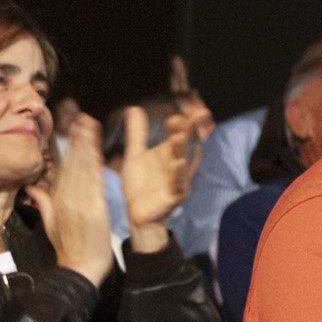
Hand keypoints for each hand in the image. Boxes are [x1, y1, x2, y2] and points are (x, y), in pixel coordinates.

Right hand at [26, 112, 116, 285]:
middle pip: (68, 160)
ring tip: (86, 121)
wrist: (80, 269)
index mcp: (56, 198)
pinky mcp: (93, 208)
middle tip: (74, 110)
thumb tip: (32, 184)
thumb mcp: (50, 223)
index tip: (63, 122)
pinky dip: (94, 163)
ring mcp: (79, 202)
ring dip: (84, 142)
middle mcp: (66, 197)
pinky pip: (93, 181)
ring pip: (81, 167)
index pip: (58, 164)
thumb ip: (43, 201)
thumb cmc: (68, 248)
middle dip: (72, 134)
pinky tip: (95, 148)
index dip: (61, 142)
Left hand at [117, 103, 205, 253]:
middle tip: (184, 117)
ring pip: (184, 164)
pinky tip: (177, 164)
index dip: (185, 121)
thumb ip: (137, 133)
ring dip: (182, 151)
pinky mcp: (175, 197)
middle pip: (186, 146)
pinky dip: (179, 175)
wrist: (137, 213)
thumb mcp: (135, 155)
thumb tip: (134, 108)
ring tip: (178, 137)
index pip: (182, 133)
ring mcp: (178, 181)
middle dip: (187, 132)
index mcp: (170, 153)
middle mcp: (178, 165)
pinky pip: (179, 186)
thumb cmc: (141, 184)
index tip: (181, 108)